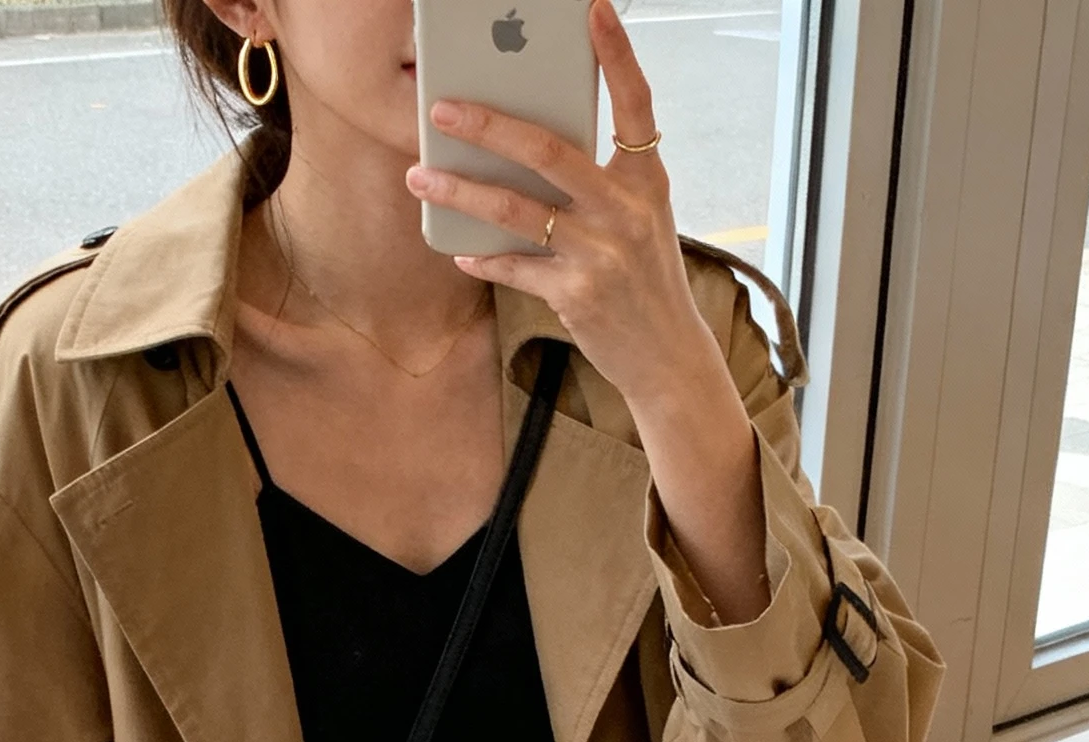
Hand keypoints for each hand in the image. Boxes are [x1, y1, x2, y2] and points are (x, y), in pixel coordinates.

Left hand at [407, 1, 770, 626]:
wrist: (668, 359)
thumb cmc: (645, 284)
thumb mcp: (641, 222)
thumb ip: (600, 182)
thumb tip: (528, 150)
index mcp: (647, 180)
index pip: (635, 103)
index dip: (615, 52)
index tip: (590, 6)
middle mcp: (627, 210)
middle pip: (549, 150)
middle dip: (488, 123)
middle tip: (441, 104)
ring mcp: (602, 254)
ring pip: (517, 209)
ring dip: (461, 189)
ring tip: (420, 174)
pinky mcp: (577, 295)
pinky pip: (515, 266)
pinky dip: (484, 255)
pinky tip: (457, 246)